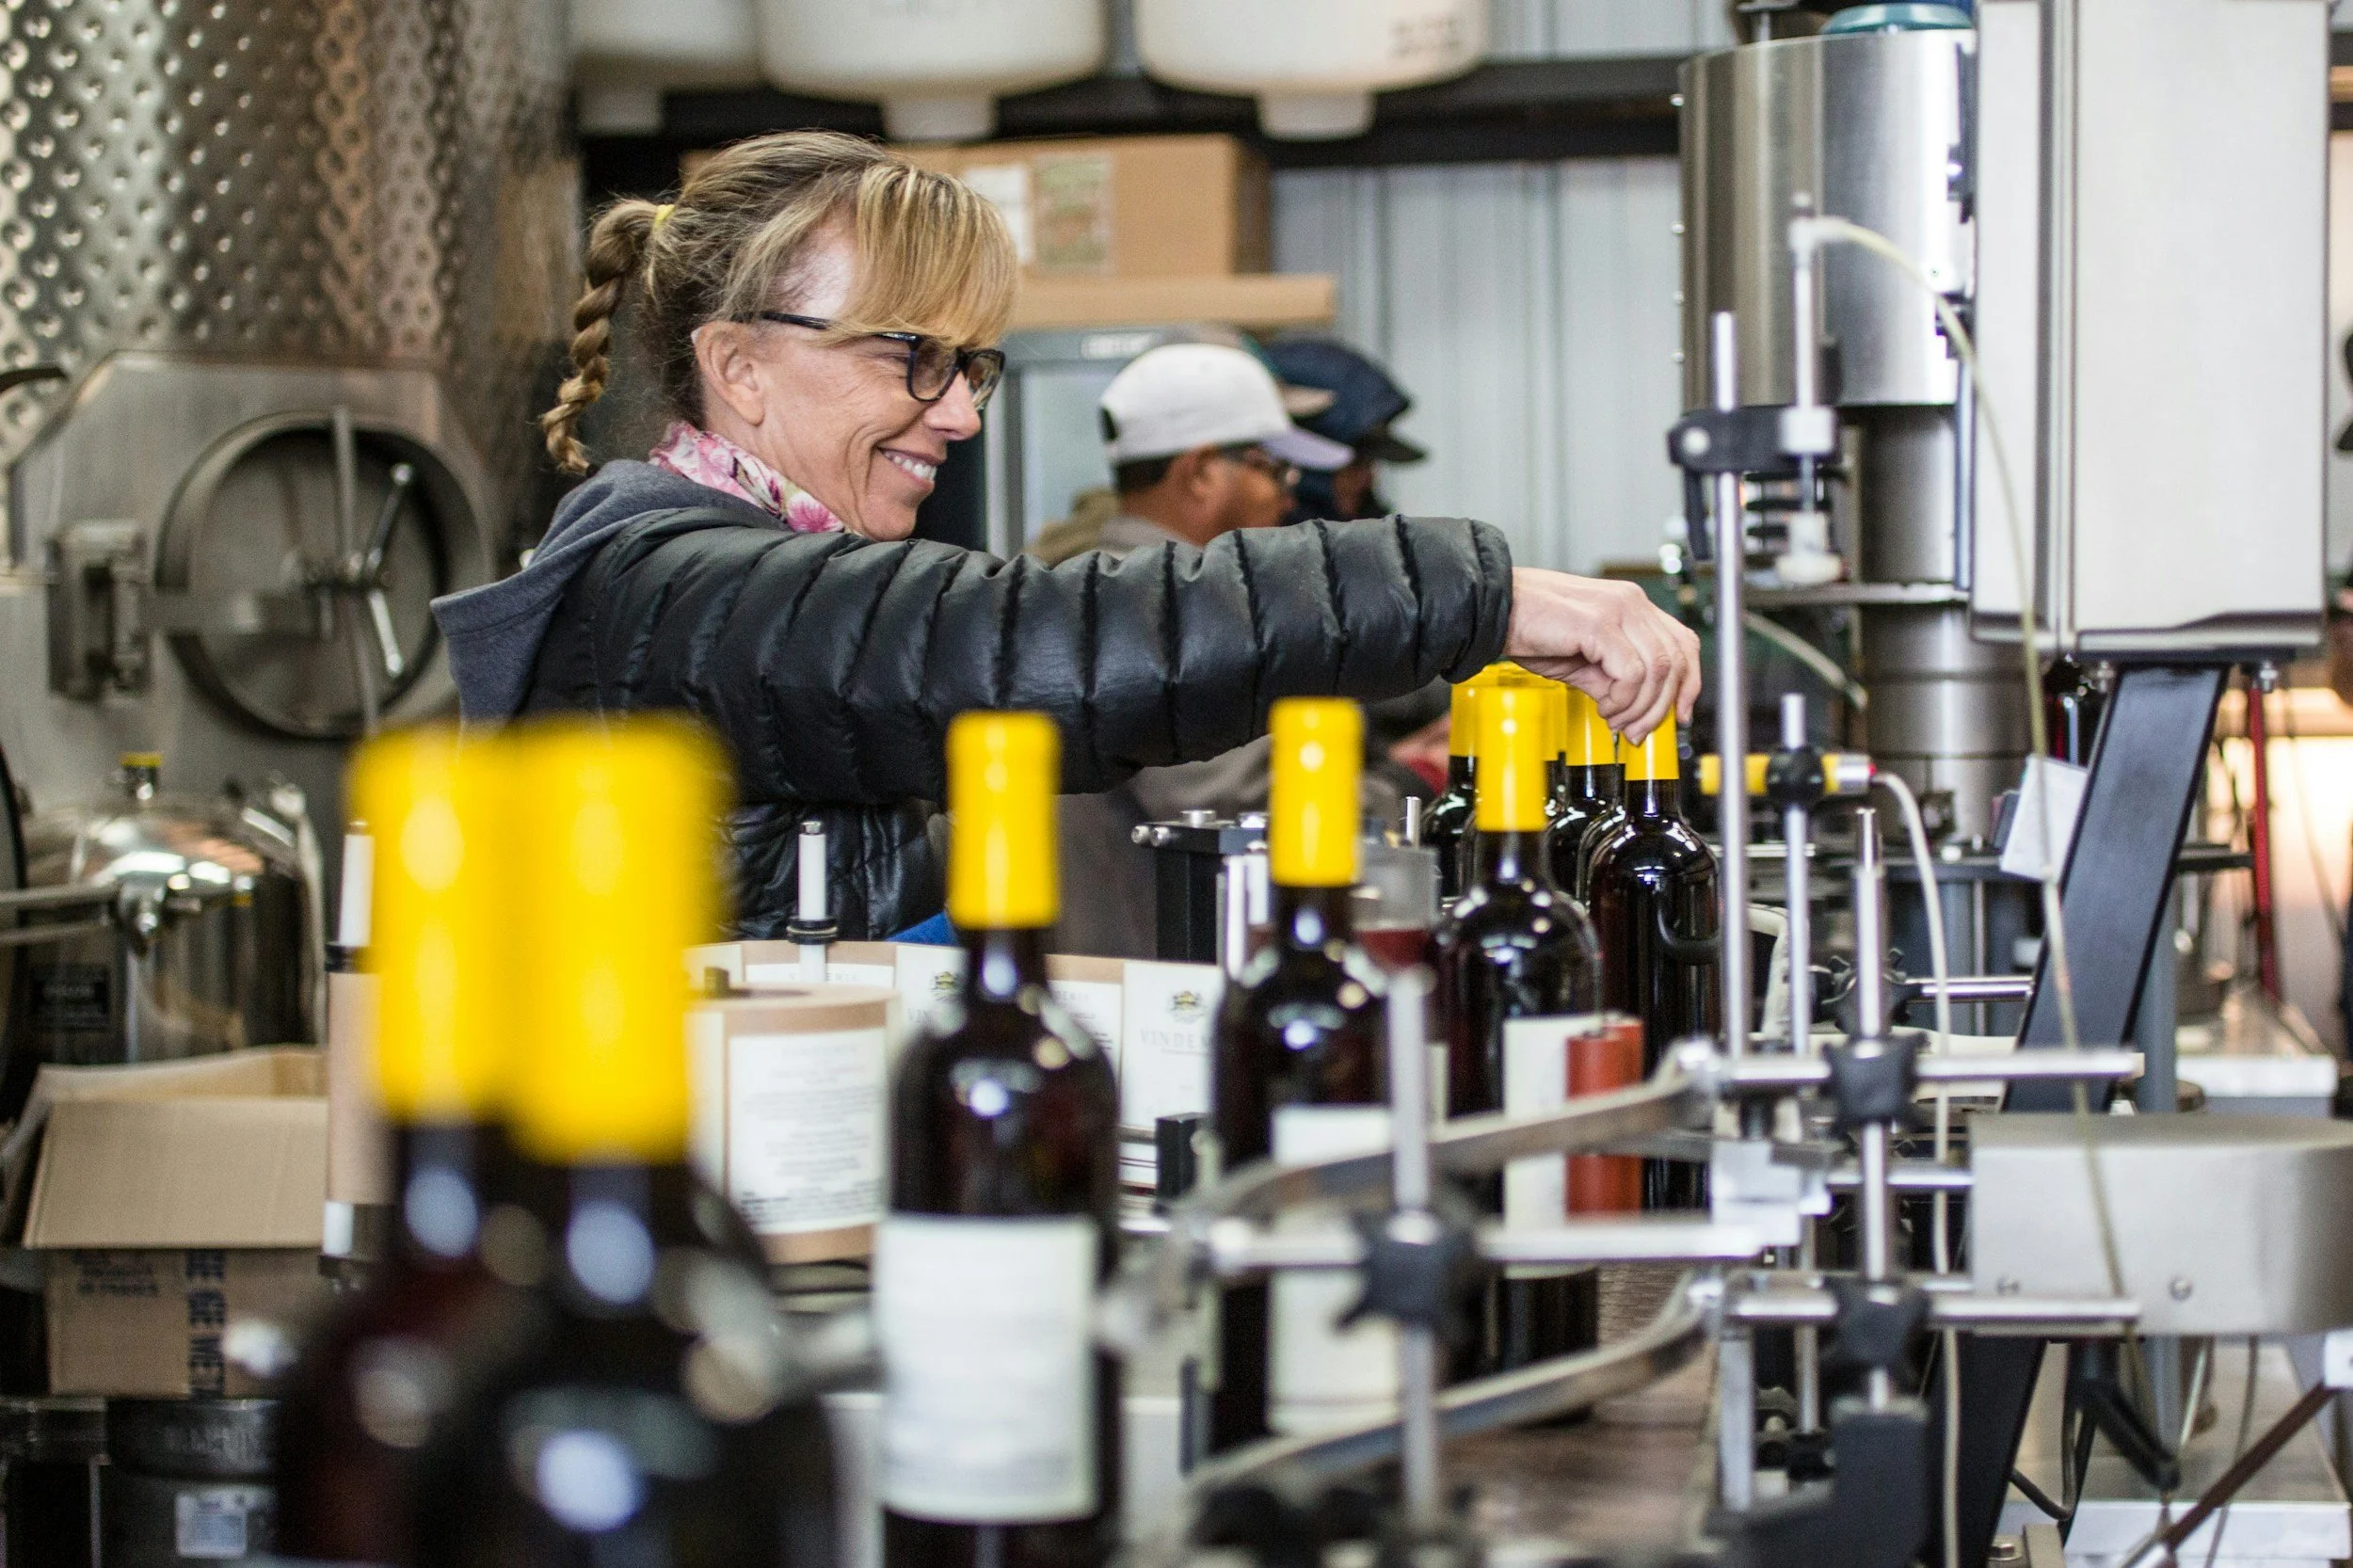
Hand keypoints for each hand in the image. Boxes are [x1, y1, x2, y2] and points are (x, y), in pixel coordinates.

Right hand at [1503, 568, 1701, 740]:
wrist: (1495, 610)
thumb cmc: (1531, 629)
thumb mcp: (1583, 661)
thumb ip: (1614, 681)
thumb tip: (1635, 712)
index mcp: (1632, 606)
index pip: (1682, 643)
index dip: (1688, 683)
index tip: (1679, 715)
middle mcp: (1631, 603)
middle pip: (1675, 660)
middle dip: (1661, 706)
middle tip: (1637, 730)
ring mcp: (1618, 610)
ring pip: (1657, 670)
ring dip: (1639, 707)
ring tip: (1613, 718)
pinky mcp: (1600, 624)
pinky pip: (1631, 673)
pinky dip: (1622, 699)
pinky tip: (1603, 706)